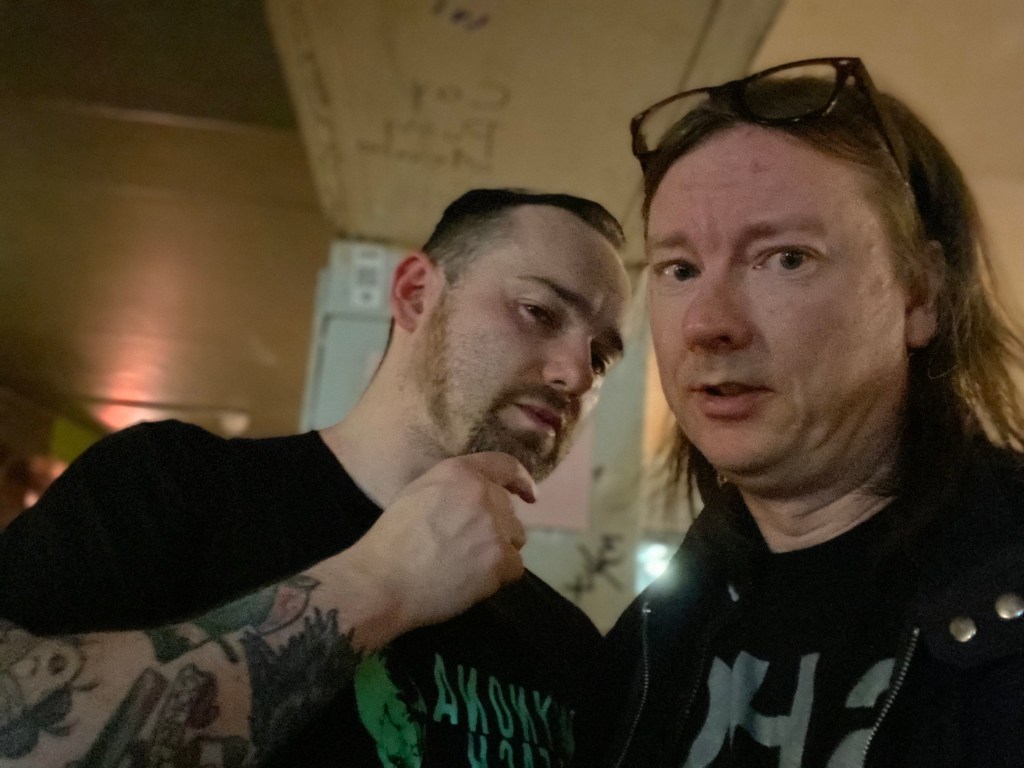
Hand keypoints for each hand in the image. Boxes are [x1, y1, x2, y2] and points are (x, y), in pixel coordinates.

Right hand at [337, 452, 535, 645]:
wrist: (382, 580)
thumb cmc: (390, 541)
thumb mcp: (418, 493)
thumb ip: (453, 489)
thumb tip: (480, 497)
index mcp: (460, 472)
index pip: (505, 466)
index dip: (520, 480)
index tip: (529, 495)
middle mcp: (482, 493)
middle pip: (509, 511)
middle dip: (496, 528)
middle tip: (467, 548)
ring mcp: (494, 526)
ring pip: (516, 538)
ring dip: (499, 551)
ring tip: (466, 565)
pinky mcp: (500, 559)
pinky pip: (515, 567)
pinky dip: (499, 577)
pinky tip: (472, 581)